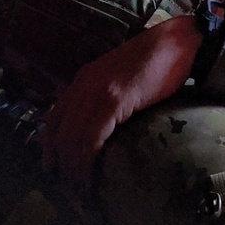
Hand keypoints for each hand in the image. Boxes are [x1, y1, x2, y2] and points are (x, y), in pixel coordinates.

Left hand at [41, 13, 201, 186]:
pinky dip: (87, 158)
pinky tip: (91, 172)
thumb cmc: (156, 61)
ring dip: (73, 165)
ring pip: (72, 137)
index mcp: (83, 79)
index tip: (51, 167)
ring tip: (80, 184)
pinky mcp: (114, 100)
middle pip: (59, 132)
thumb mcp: (120, 77)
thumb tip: (102, 124)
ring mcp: (97, 91)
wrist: (176, 41)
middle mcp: (84, 85)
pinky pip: (92, 136)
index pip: (53, 117)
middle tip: (68, 183)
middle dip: (60, 161)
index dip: (48, 145)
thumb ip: (106, 94)